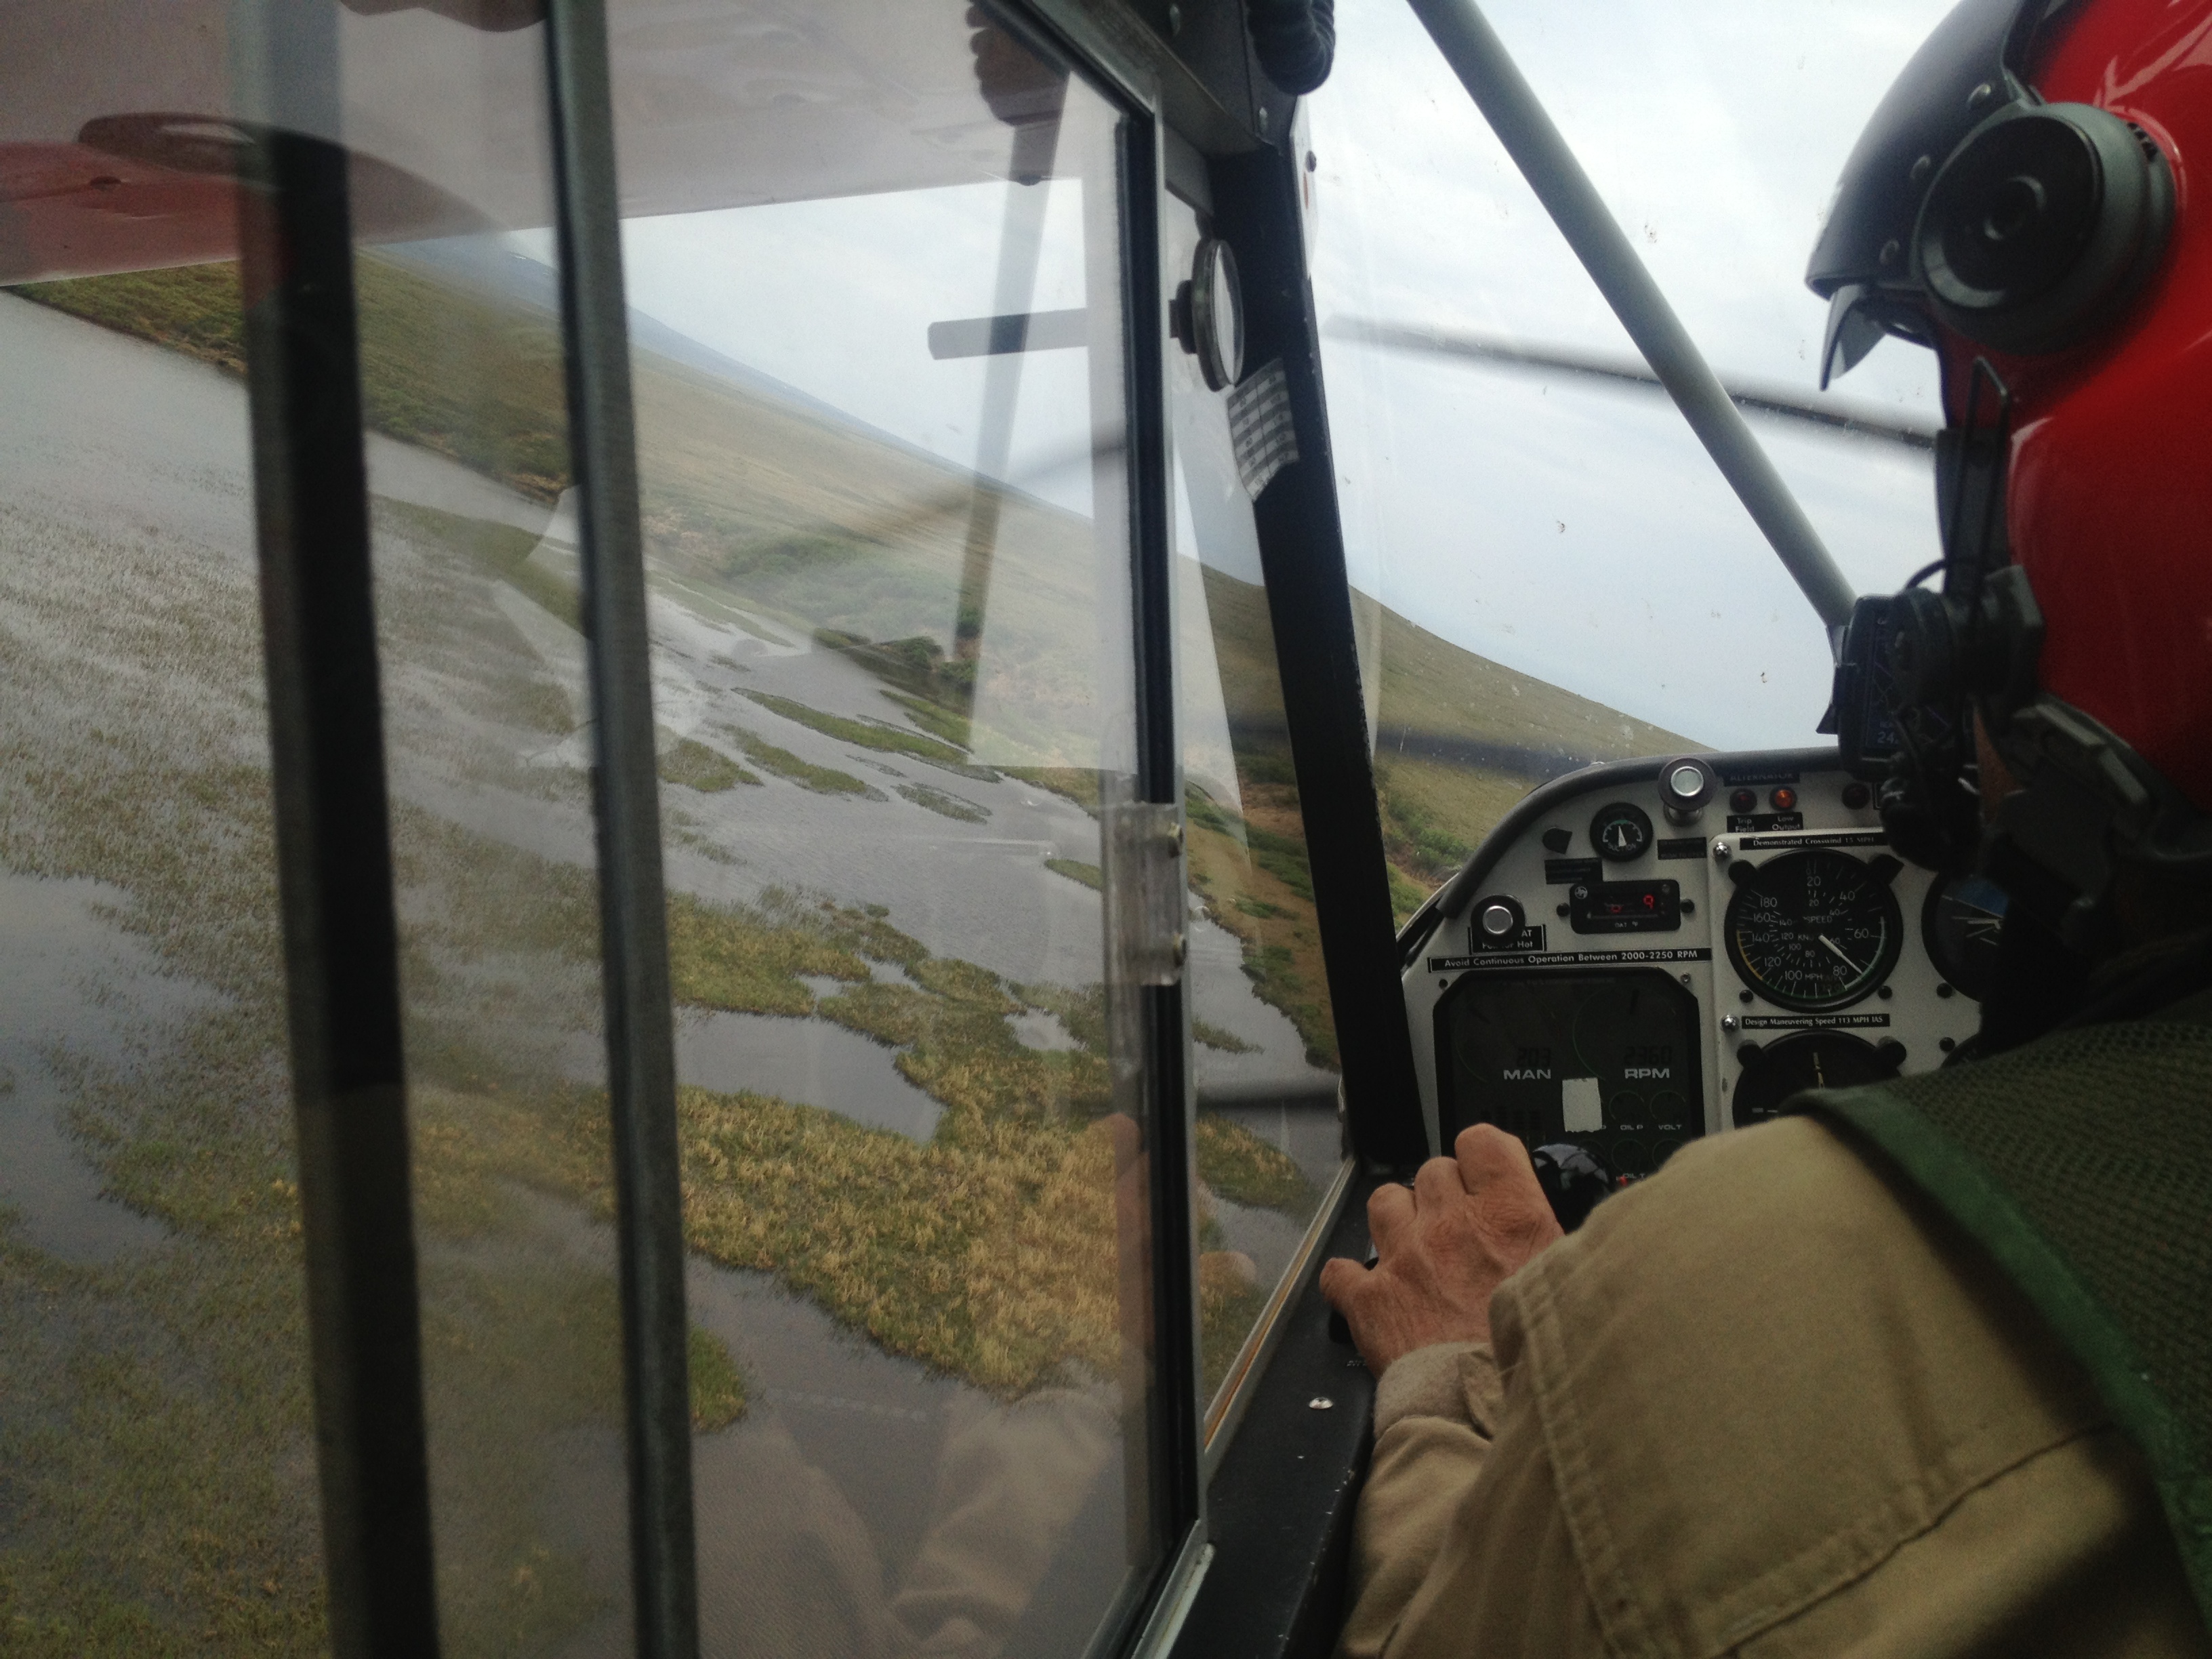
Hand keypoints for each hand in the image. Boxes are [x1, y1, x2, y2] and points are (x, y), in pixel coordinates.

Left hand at [1319, 1126, 1563, 1372]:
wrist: (1496, 1417)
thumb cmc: (1543, 1362)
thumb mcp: (1574, 1288)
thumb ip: (1560, 1251)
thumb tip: (1564, 1242)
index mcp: (1511, 1215)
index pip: (1481, 1142)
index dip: (1481, 1157)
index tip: (1485, 1175)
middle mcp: (1454, 1225)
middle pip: (1433, 1172)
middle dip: (1445, 1197)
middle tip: (1461, 1234)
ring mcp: (1406, 1258)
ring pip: (1385, 1202)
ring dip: (1398, 1220)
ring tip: (1415, 1251)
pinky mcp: (1372, 1301)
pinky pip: (1340, 1271)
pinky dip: (1349, 1280)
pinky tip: (1367, 1292)